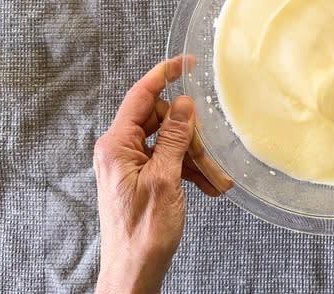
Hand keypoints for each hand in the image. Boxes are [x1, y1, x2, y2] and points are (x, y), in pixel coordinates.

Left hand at [94, 57, 231, 292]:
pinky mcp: (142, 178)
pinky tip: (208, 187)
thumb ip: (173, 138)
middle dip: (190, 137)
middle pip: (161, 121)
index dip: (164, 74)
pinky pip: (169, 162)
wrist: (134, 271)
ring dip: (196, 160)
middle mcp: (120, 150)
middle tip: (209, 156)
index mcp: (116, 145)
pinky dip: (190, 172)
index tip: (185, 62)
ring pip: (170, 144)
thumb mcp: (164, 180)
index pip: (140, 96)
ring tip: (216, 181)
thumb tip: (182, 104)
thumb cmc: (143, 233)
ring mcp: (131, 164)